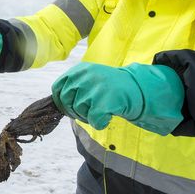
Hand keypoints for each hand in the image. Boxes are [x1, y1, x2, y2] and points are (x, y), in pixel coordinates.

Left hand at [51, 62, 183, 134]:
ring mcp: (94, 88)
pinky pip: (93, 120)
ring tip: (101, 109)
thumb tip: (56, 102)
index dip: (61, 101)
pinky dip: (100, 123)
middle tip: (89, 111)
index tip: (69, 106)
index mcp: (79, 70)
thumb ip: (73, 86)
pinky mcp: (104, 102)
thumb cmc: (111, 87)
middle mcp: (84, 77)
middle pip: (66, 101)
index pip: (57, 87)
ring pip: (79, 111)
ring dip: (88, 116)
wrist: (138, 88)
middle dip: (75, 111)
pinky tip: (108, 116)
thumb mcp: (89, 78)